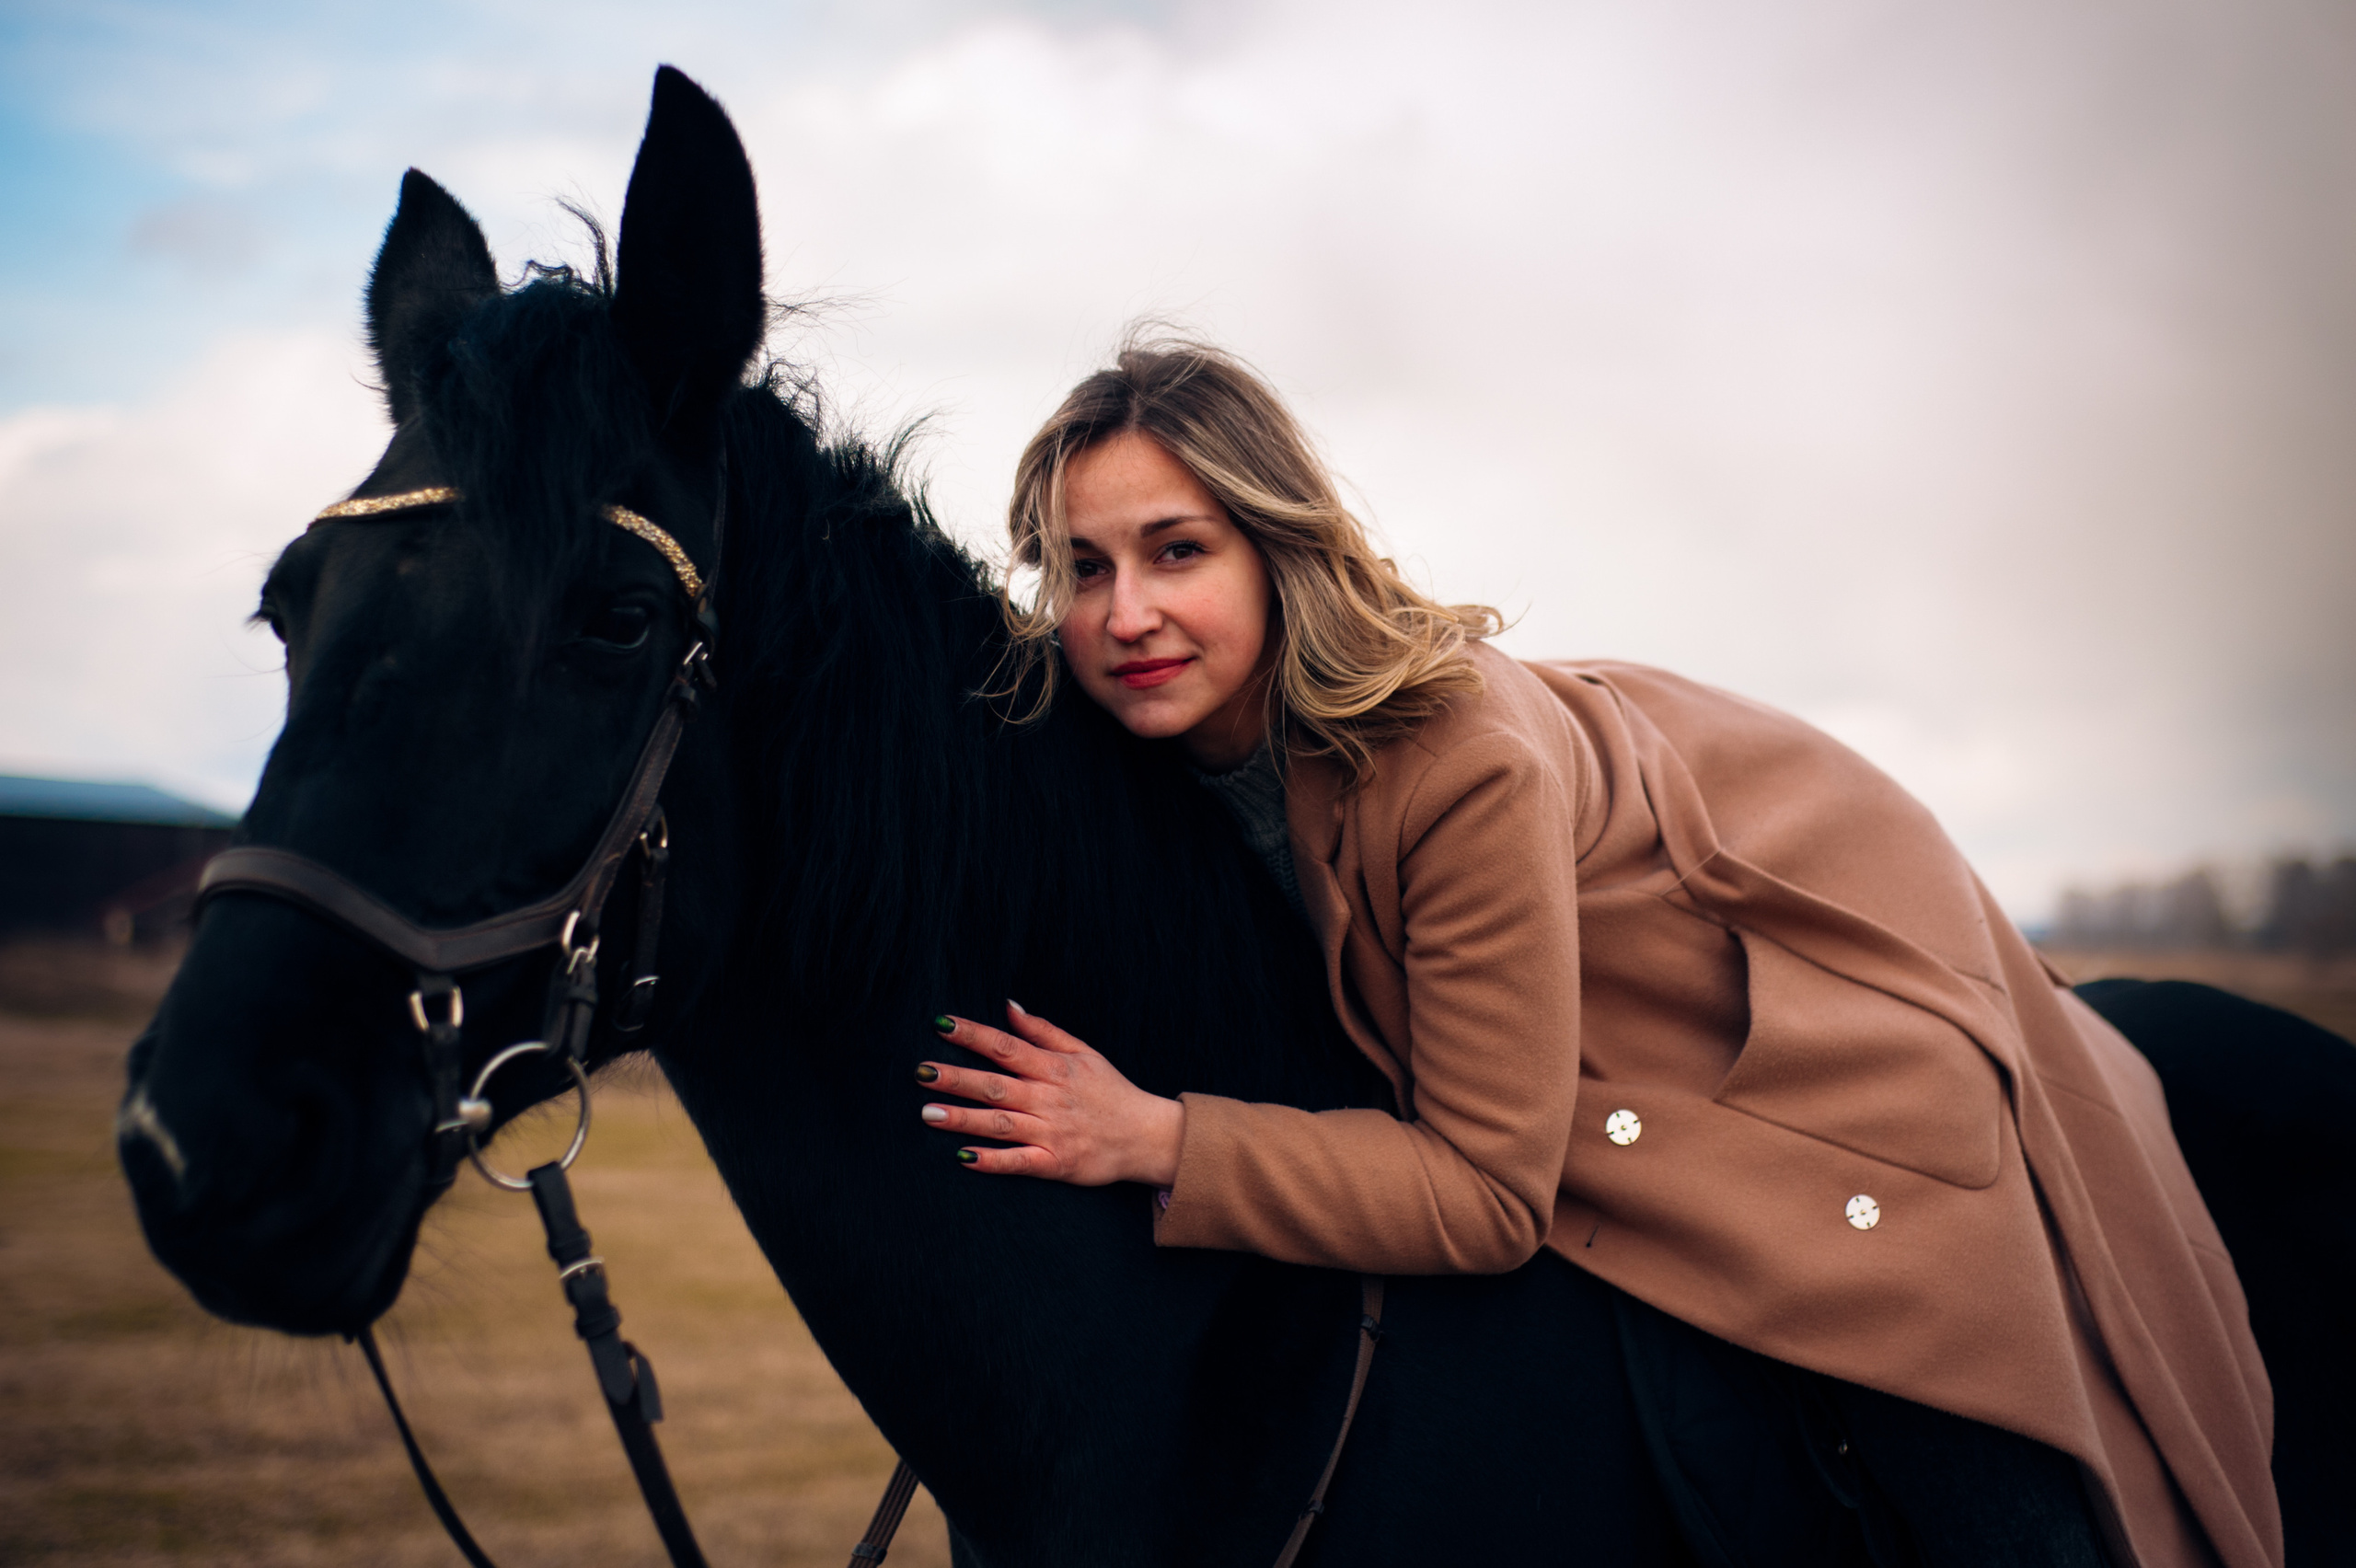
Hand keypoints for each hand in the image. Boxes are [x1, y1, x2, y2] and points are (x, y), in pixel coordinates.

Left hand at [918, 1003, 1183, 1186]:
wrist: (1146, 1136)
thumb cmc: (1111, 1091)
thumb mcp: (1083, 1053)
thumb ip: (1043, 1031)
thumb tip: (1008, 1007)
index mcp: (1053, 1068)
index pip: (1006, 1046)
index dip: (973, 1034)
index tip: (941, 1024)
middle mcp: (1049, 1098)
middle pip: (996, 1085)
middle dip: (957, 1078)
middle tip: (921, 1072)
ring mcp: (1051, 1132)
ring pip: (1000, 1123)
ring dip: (963, 1118)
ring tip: (928, 1113)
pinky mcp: (1056, 1164)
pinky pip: (1020, 1162)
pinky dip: (993, 1161)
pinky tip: (964, 1158)